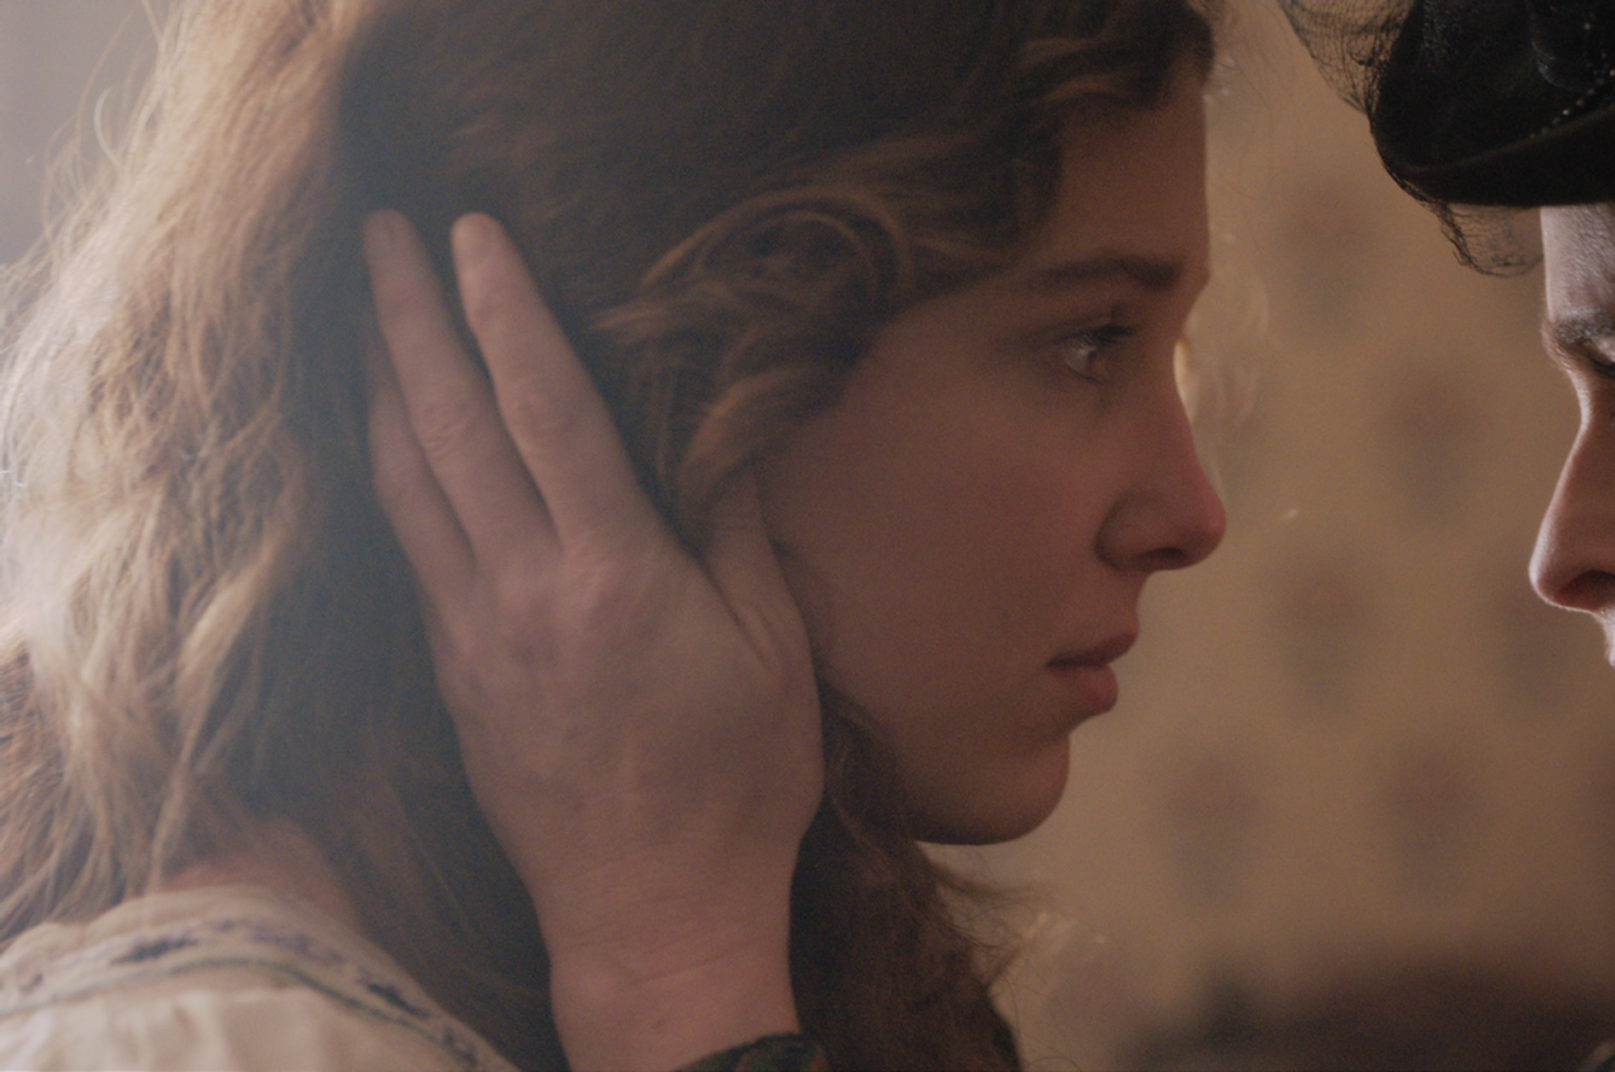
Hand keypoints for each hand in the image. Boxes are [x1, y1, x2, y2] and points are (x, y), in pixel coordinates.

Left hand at [363, 211, 818, 1068]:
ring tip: (364, 308)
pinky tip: (390, 435)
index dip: (506, 312)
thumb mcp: (777, 653)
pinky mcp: (453, 675)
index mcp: (612, 576)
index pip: (544, 411)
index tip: (477, 235)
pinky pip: (409, 547)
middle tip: (383, 233)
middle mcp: (522, 593)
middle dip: (409, 318)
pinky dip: (393, 469)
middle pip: (446, 427)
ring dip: (380, 382)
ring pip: (405, 482)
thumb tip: (720, 435)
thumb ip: (737, 534)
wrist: (653, 912)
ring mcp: (473, 635)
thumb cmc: (739, 787)